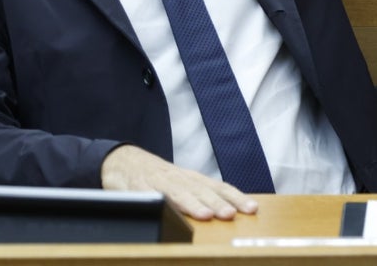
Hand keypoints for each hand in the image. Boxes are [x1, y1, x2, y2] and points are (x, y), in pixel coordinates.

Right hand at [101, 144, 258, 220]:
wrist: (123, 161)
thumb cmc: (157, 178)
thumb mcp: (182, 185)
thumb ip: (201, 197)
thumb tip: (230, 213)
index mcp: (193, 179)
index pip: (219, 187)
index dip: (236, 197)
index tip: (252, 208)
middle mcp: (180, 178)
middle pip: (202, 190)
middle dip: (218, 203)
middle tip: (231, 214)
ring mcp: (160, 182)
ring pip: (179, 192)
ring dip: (193, 204)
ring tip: (206, 215)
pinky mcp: (139, 186)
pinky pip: (151, 194)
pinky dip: (160, 200)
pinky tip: (167, 208)